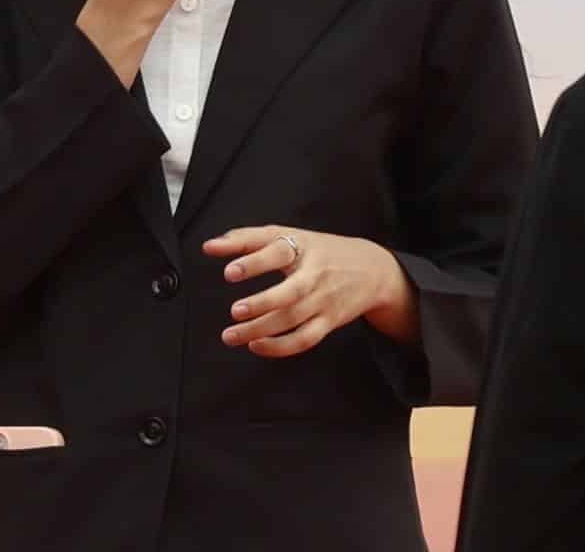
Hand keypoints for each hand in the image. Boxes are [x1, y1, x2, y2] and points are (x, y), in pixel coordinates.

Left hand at [203, 226, 417, 357]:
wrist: (373, 270)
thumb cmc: (322, 251)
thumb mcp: (292, 236)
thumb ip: (249, 239)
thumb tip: (210, 245)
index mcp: (305, 247)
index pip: (279, 251)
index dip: (254, 261)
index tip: (229, 272)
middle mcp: (315, 275)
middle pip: (290, 292)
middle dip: (261, 303)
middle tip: (235, 311)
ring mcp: (323, 301)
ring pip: (292, 320)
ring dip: (260, 330)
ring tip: (231, 335)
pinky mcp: (328, 322)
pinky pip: (304, 340)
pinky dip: (279, 347)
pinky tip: (256, 345)